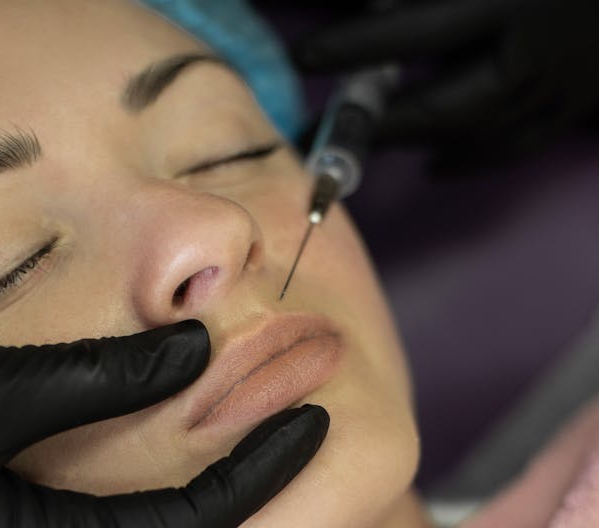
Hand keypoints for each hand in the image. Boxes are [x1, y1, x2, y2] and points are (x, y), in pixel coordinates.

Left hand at [292, 0, 598, 171]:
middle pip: (441, 103)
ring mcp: (567, 85)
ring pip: (478, 130)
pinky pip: (519, 142)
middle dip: (378, 121)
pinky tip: (434, 164)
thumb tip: (381, 8)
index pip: (415, 30)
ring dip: (419, 140)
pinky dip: (472, 156)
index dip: (355, 45)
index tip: (305, 54)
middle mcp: (539, 51)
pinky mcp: (583, 101)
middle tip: (325, 129)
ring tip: (371, 143)